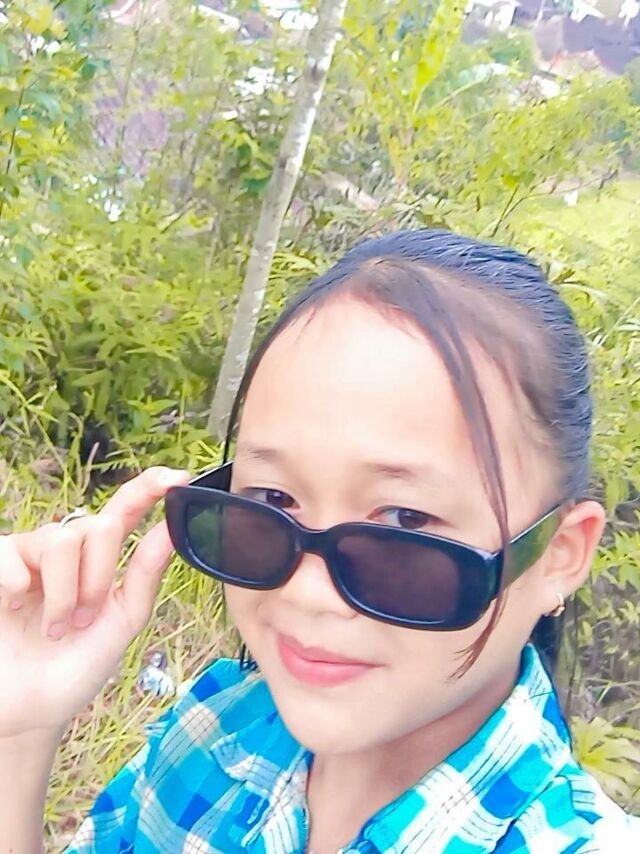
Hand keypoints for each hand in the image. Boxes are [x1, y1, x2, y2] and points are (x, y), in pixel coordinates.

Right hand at [0, 467, 189, 737]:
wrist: (30, 710)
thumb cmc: (76, 666)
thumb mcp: (122, 621)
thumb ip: (145, 573)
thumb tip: (172, 529)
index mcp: (100, 559)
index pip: (125, 510)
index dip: (149, 488)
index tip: (177, 476)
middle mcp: (66, 549)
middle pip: (97, 526)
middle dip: (97, 577)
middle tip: (83, 620)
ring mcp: (28, 555)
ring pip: (59, 539)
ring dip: (63, 592)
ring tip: (55, 628)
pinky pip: (10, 549)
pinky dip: (18, 582)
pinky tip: (15, 606)